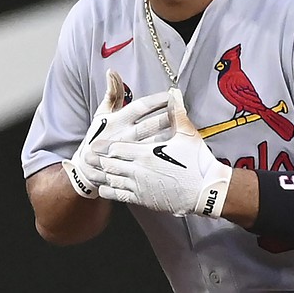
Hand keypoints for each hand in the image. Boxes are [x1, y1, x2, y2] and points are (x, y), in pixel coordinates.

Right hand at [63, 69, 172, 198]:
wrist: (87, 166)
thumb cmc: (97, 136)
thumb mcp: (101, 113)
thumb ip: (111, 92)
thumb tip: (112, 72)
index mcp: (118, 120)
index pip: (141, 107)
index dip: (157, 101)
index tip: (170, 95)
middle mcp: (124, 135)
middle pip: (151, 125)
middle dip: (168, 116)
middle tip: (183, 109)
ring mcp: (130, 151)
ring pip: (155, 142)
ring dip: (170, 134)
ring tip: (184, 126)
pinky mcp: (133, 165)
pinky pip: (153, 158)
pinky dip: (165, 152)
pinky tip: (177, 147)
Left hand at [94, 88, 232, 217]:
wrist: (205, 191)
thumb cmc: (197, 162)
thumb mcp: (187, 134)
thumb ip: (177, 113)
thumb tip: (174, 94)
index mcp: (146, 153)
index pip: (117, 148)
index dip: (106, 145)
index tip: (97, 143)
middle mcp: (139, 171)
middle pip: (110, 164)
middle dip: (98, 160)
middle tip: (87, 156)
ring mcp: (140, 187)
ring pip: (112, 180)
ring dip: (101, 175)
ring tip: (91, 171)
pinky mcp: (144, 200)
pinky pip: (120, 196)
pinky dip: (109, 191)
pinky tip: (105, 188)